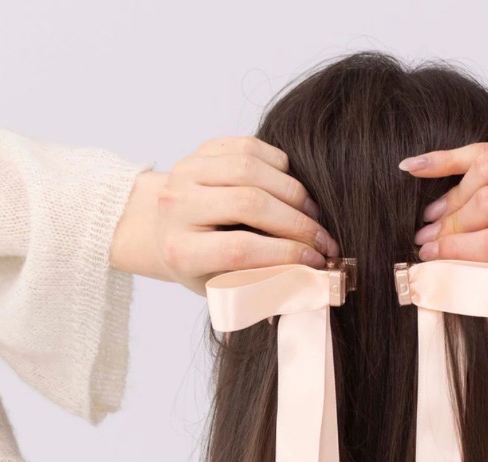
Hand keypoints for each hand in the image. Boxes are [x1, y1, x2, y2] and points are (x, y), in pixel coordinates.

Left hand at [111, 137, 338, 293]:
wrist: (164, 226)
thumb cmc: (202, 266)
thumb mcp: (225, 288)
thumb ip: (263, 286)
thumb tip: (313, 284)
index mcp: (180, 250)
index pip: (240, 249)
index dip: (284, 254)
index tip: (315, 262)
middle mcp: (177, 205)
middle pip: (248, 203)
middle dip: (296, 223)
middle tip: (324, 240)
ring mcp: (187, 171)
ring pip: (252, 169)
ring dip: (295, 193)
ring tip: (314, 216)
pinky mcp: (203, 148)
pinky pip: (252, 148)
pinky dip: (283, 168)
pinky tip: (294, 191)